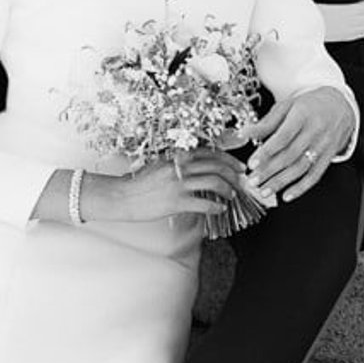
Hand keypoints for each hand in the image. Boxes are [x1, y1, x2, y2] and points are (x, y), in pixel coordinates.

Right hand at [83, 150, 244, 222]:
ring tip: (231, 195)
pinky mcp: (176, 202)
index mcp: (176, 157)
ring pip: (213, 182)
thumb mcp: (160, 166)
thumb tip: (198, 169)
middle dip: (233, 174)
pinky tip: (220, 209)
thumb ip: (178, 164)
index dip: (227, 159)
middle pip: (215, 166)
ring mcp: (178, 184)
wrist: (122, 197)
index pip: (209, 153)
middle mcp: (179, 167)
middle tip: (241, 181)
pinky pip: (203, 204)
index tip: (237, 166)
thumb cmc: (139, 184)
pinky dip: (216, 206)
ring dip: (227, 189)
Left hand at [242, 88, 355, 202]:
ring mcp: (324, 145)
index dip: (266, 152)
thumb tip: (244, 133)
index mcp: (302, 115)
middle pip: (290, 156)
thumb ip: (266, 123)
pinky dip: (301, 188)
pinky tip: (287, 195)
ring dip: (281, 182)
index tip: (252, 164)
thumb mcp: (287, 106)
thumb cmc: (310, 105)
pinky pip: (315, 175)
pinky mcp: (329, 156)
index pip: (283, 137)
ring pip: (301, 168)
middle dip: (269, 171)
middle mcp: (315, 131)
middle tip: (253, 181)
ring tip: (264, 191)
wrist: (340, 105)